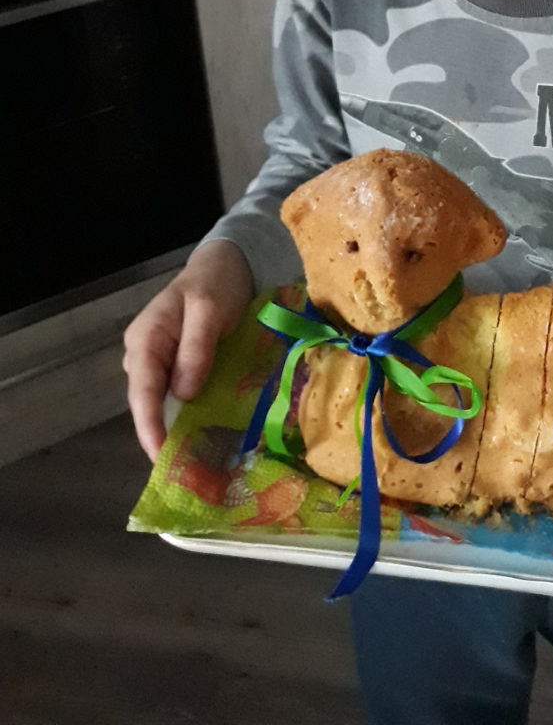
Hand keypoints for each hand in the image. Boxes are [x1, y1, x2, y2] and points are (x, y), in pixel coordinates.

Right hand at [122, 240, 253, 461]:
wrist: (227, 263)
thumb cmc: (217, 282)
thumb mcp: (209, 310)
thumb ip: (196, 349)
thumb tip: (183, 394)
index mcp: (146, 339)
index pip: (143, 391)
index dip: (150, 427)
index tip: (160, 457)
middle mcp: (144, 353)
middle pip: (148, 403)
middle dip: (162, 436)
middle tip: (184, 472)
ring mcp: (158, 360)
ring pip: (162, 402)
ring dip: (176, 429)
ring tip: (197, 463)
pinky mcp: (176, 364)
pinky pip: (176, 394)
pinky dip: (187, 414)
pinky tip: (204, 434)